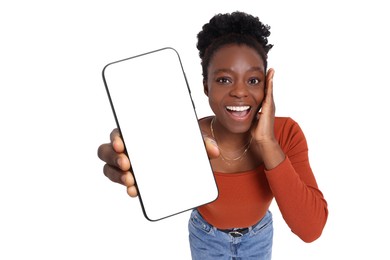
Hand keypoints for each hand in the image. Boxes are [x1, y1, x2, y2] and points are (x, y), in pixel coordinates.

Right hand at [97, 129, 219, 197]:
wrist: (186, 162)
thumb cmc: (182, 144)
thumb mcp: (193, 141)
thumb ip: (203, 142)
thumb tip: (214, 150)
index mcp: (139, 132)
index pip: (120, 131)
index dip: (116, 136)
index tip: (122, 143)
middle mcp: (129, 148)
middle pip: (107, 150)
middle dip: (113, 157)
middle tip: (128, 164)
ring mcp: (129, 164)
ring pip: (110, 168)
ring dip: (116, 174)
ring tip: (131, 180)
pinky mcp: (133, 179)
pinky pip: (122, 182)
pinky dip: (127, 187)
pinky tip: (135, 191)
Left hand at [251, 68, 284, 169]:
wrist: (262, 140)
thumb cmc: (257, 132)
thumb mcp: (253, 119)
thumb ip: (251, 114)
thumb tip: (245, 112)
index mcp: (265, 107)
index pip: (264, 93)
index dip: (265, 85)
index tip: (264, 77)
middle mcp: (269, 105)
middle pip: (269, 89)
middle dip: (269, 79)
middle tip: (270, 69)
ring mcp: (270, 106)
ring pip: (270, 90)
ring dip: (270, 79)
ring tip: (272, 70)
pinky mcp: (268, 107)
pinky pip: (269, 93)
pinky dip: (269, 85)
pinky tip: (269, 77)